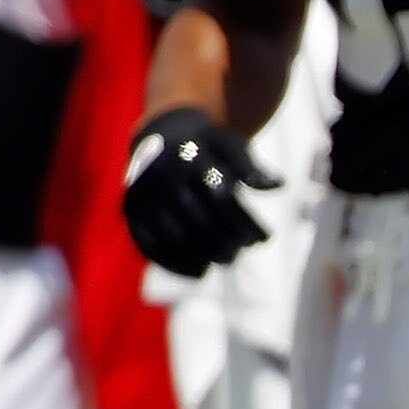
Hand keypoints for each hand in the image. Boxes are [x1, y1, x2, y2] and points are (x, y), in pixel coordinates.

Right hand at [121, 107, 276, 276]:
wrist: (161, 136)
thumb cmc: (206, 146)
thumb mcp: (230, 144)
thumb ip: (251, 165)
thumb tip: (278, 185)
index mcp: (188, 155)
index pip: (222, 199)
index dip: (245, 223)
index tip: (265, 238)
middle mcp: (161, 174)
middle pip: (200, 220)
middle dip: (228, 241)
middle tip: (244, 249)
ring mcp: (141, 194)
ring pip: (174, 236)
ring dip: (205, 255)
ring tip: (227, 259)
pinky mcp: (129, 211)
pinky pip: (148, 244)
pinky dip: (174, 264)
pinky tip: (200, 271)